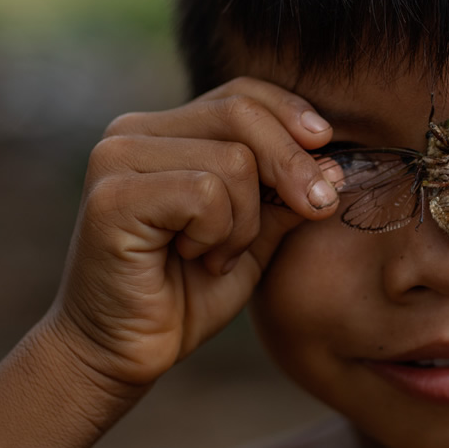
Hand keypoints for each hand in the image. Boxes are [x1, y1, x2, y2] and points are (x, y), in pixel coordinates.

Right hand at [46, 78, 339, 387]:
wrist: (121, 354)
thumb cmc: (185, 295)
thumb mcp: (253, 238)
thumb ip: (285, 198)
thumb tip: (335, 162)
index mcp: (165, 131)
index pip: (242, 93)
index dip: (291, 114)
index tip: (328, 147)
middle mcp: (132, 132)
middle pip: (241, 114)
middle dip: (292, 165)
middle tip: (316, 208)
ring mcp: (116, 159)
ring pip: (232, 161)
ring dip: (246, 221)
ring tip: (218, 255)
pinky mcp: (112, 196)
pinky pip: (206, 193)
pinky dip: (220, 234)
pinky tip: (194, 259)